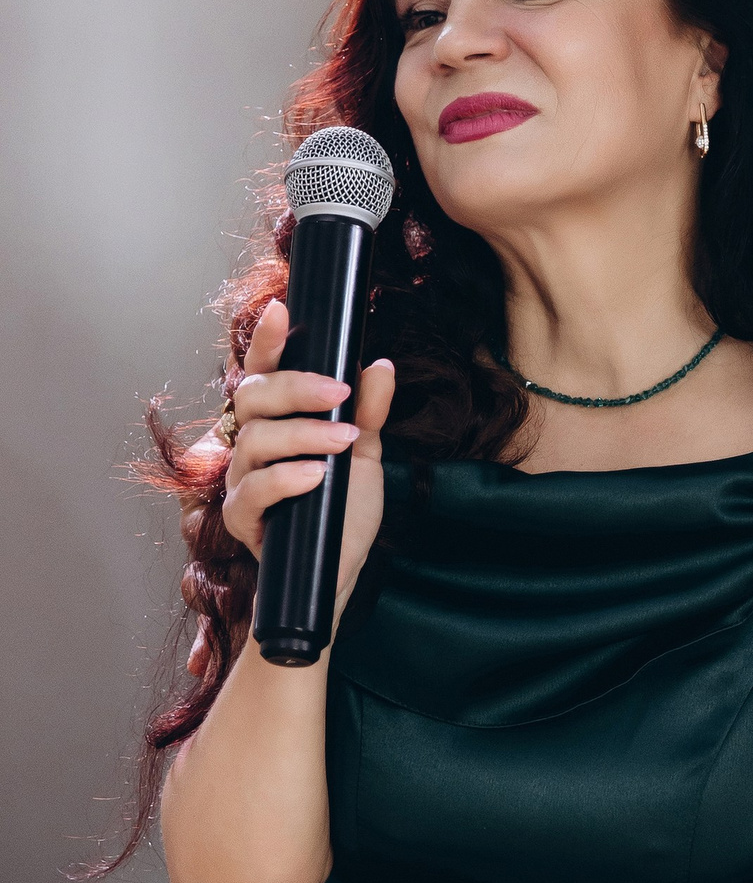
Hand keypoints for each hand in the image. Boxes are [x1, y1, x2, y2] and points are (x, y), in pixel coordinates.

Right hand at [220, 299, 394, 620]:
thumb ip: (370, 413)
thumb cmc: (344, 512)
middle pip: (253, 397)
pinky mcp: (242, 518)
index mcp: (278, 422)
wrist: (338, 573)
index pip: (263, 373)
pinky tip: (316, 475)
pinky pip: (253, 489)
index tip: (283, 309)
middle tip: (341, 392)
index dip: (268, 341)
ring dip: (304, 435)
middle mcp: (252, 444)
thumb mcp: (366, 456)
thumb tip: (380, 365)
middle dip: (297, 388)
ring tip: (344, 442)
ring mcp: (242, 480)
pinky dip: (286, 477)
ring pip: (256, 439)